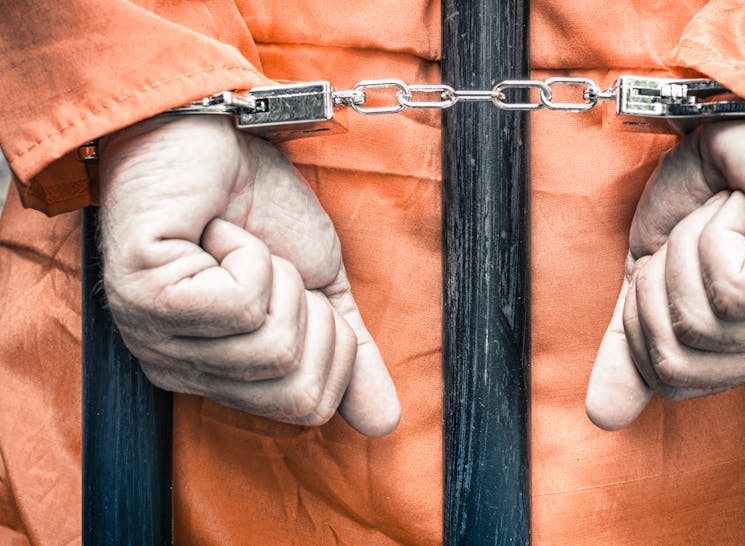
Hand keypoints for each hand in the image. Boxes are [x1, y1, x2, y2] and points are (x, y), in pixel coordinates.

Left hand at [98, 115, 399, 435]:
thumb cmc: (259, 207)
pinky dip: (250, 253)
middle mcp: (180, 370)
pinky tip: (214, 231)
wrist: (214, 133)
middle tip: (272, 267)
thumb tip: (385, 422)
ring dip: (278, 276)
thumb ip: (350, 353)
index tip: (301, 289)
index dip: (333, 346)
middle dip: (311, 314)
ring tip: (239, 245)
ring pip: (272, 346)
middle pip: (295, 391)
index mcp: (220, 374)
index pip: (307, 407)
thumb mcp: (322, 287)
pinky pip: (242, 303)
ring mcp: (155, 337)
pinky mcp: (144, 296)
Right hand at [586, 120, 744, 429]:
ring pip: (702, 319)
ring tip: (723, 212)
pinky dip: (714, 230)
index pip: (675, 381)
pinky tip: (744, 206)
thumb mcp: (652, 270)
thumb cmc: (710, 186)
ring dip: (688, 247)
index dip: (641, 322)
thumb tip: (600, 415)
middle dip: (658, 285)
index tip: (658, 267)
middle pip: (680, 360)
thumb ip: (631, 339)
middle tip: (692, 233)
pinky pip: (729, 286)